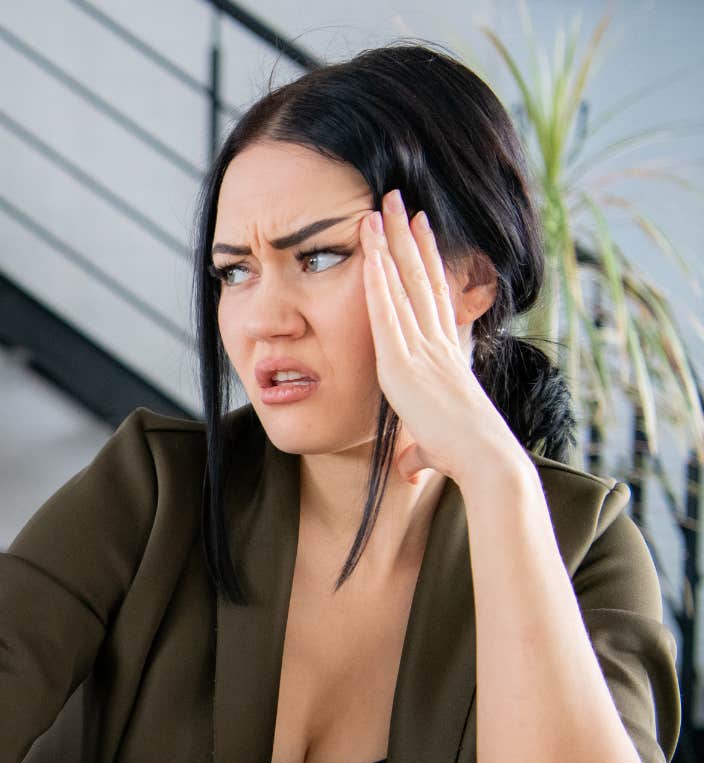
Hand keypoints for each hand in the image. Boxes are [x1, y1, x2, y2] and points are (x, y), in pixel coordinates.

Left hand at [360, 189, 524, 485]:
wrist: (486, 459)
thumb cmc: (465, 456)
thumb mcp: (433, 446)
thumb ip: (419, 451)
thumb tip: (412, 470)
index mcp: (446, 353)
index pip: (433, 293)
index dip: (426, 257)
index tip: (418, 225)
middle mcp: (436, 342)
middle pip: (420, 275)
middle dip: (406, 234)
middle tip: (397, 197)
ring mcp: (422, 348)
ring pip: (404, 284)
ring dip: (389, 244)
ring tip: (378, 206)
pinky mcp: (404, 363)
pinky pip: (387, 313)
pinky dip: (379, 281)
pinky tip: (369, 253)